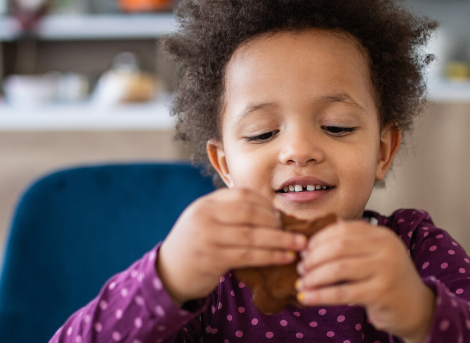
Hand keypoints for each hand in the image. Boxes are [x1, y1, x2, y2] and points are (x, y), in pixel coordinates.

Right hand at [157, 188, 306, 304]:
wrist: (168, 273)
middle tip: (299, 232)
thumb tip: (273, 215)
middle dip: (278, 224)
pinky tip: (285, 258)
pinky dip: (270, 256)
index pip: (243, 195)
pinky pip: (248, 256)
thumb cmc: (196, 247)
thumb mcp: (207, 222)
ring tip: (300, 245)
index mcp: (206, 203)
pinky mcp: (211, 258)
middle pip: (251, 214)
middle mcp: (205, 216)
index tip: (282, 217)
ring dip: (280, 241)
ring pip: (252, 236)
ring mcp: (207, 237)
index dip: (267, 205)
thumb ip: (231, 215)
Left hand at [296, 220, 434, 342]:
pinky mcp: (381, 292)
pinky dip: (320, 295)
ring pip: (338, 268)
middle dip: (313, 257)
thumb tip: (312, 241)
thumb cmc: (389, 281)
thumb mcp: (374, 256)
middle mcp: (386, 248)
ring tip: (303, 283)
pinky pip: (342, 292)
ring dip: (314, 276)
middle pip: (338, 246)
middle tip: (300, 268)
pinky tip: (307, 297)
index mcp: (382, 235)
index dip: (318, 239)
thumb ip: (351, 246)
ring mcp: (385, 269)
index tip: (303, 250)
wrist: (417, 308)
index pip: (342, 229)